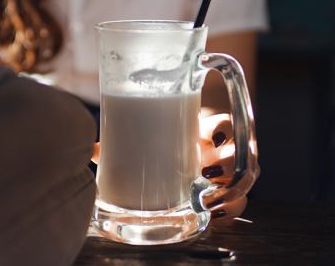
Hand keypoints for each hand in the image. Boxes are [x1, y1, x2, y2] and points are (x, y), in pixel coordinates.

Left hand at [91, 112, 254, 223]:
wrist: (174, 147)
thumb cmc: (161, 142)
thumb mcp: (145, 140)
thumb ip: (120, 145)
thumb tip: (90, 149)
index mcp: (202, 131)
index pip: (224, 121)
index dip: (222, 126)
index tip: (210, 135)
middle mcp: (218, 151)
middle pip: (238, 153)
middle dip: (228, 163)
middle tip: (208, 172)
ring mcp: (224, 173)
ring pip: (245, 179)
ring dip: (232, 188)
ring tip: (210, 198)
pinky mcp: (223, 195)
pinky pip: (238, 204)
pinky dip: (229, 211)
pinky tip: (213, 214)